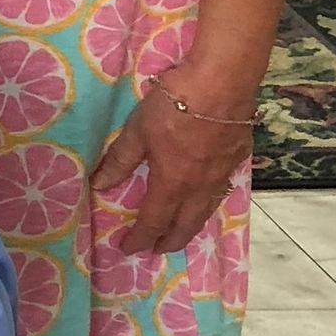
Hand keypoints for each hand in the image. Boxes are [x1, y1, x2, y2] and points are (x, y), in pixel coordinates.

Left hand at [90, 62, 256, 254]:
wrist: (220, 86)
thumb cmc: (173, 106)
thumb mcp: (137, 130)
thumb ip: (120, 160)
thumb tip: (99, 186)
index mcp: (173, 183)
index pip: (154, 221)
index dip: (140, 237)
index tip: (128, 249)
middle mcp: (200, 188)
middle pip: (185, 226)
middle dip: (169, 241)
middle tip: (156, 249)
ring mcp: (222, 176)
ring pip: (205, 213)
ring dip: (190, 227)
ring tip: (179, 232)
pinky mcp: (236, 161)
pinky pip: (221, 194)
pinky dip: (207, 205)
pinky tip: (204, 200)